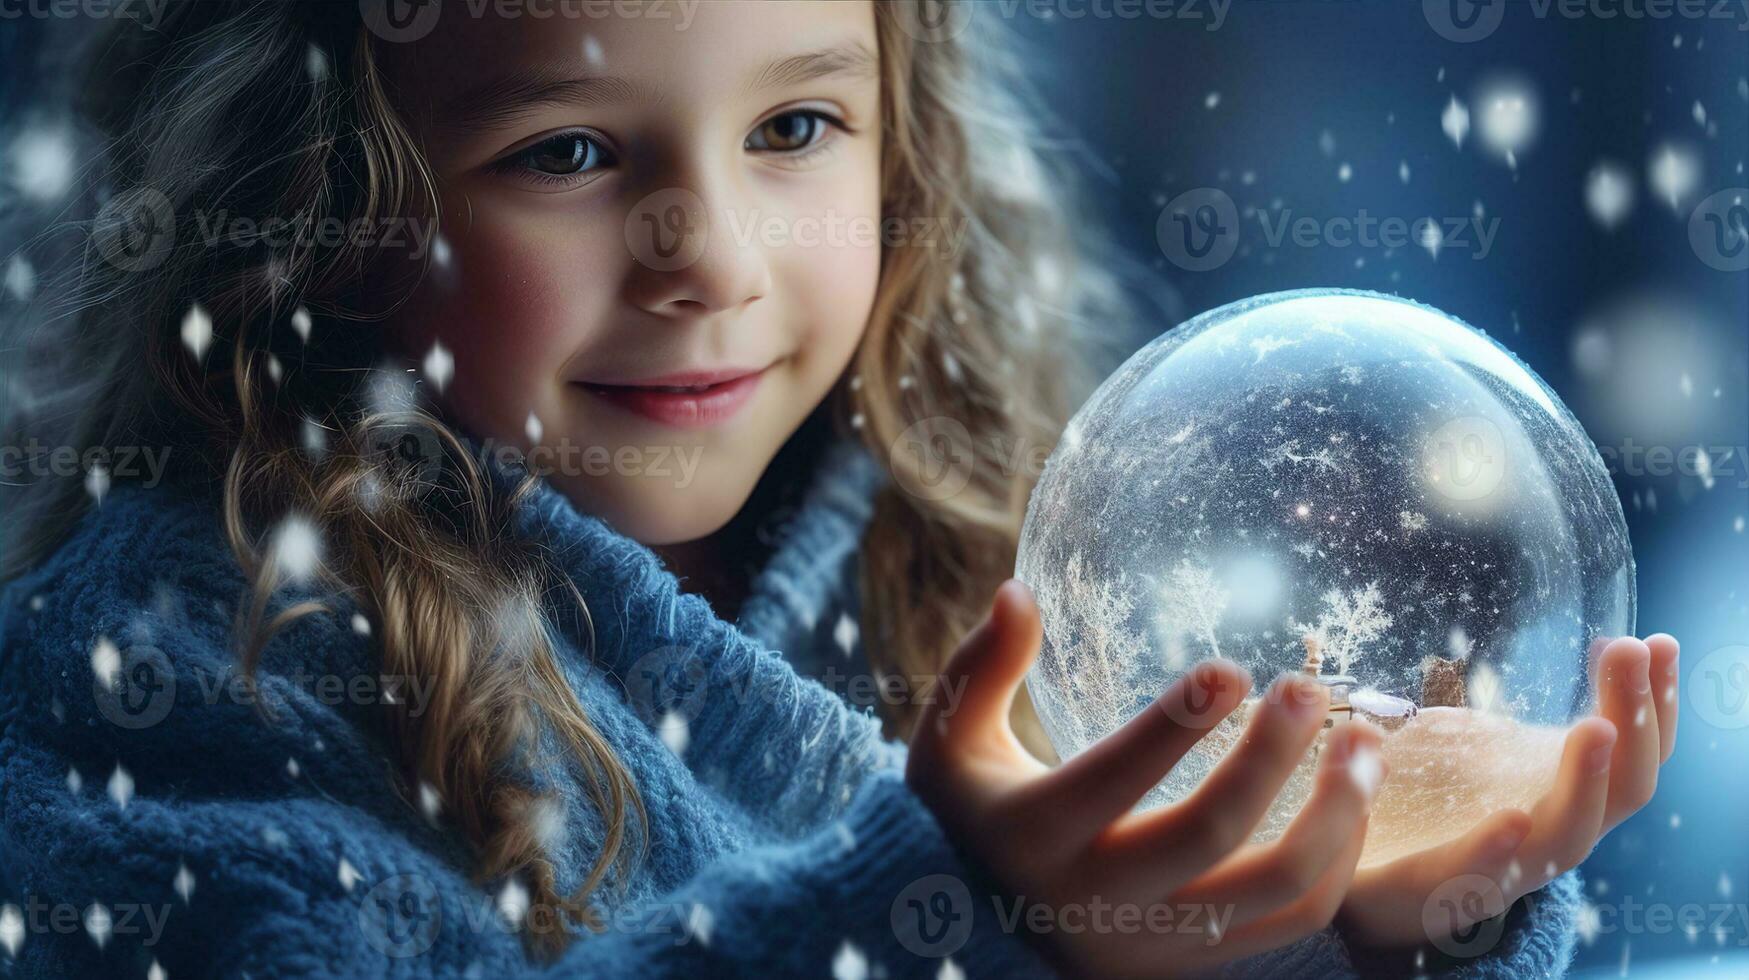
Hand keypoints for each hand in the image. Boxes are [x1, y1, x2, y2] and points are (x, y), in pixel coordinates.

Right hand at [906, 579, 1389, 978]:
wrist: (981, 926)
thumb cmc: (975, 809)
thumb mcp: (951, 740)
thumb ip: (981, 666)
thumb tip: (1017, 590)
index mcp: (1033, 835)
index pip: (1114, 779)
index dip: (1175, 725)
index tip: (1232, 669)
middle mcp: (1096, 900)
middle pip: (1209, 834)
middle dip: (1270, 758)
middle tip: (1306, 690)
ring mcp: (1156, 940)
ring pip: (1275, 888)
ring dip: (1336, 812)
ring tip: (1364, 741)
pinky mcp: (1198, 959)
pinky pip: (1296, 918)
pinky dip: (1338, 858)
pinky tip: (1352, 795)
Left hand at [1337, 634, 1679, 949]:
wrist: (1367, 889)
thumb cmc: (1430, 816)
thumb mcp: (1462, 753)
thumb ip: (1486, 723)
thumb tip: (1493, 664)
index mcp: (1567, 801)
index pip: (1633, 752)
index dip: (1655, 704)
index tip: (1659, 642)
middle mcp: (1553, 837)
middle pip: (1624, 790)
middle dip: (1635, 720)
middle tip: (1630, 651)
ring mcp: (1509, 871)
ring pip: (1567, 838)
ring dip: (1586, 781)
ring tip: (1597, 729)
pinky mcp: (1444, 891)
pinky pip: (1478, 876)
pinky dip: (1496, 848)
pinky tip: (1511, 818)